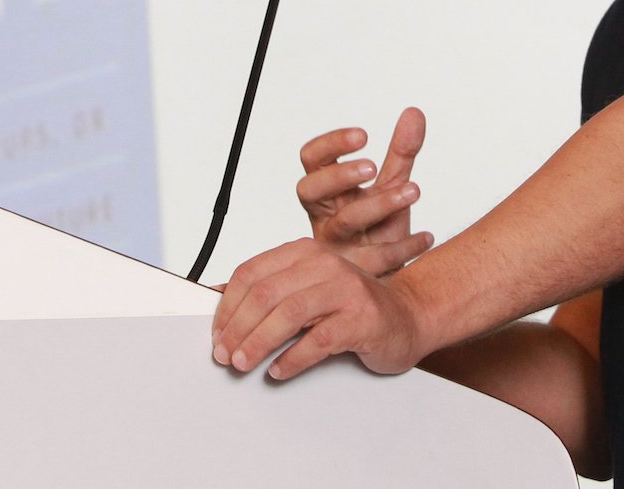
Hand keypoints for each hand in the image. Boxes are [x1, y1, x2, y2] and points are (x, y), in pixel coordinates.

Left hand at [212, 237, 426, 379]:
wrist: (407, 317)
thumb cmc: (352, 307)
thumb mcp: (308, 289)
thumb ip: (271, 291)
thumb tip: (218, 301)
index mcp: (306, 252)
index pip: (252, 273)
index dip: (227, 306)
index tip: (216, 334)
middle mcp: (325, 264)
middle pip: (266, 293)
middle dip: (238, 328)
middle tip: (224, 355)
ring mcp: (346, 289)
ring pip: (289, 313)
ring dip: (258, 343)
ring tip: (244, 364)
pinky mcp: (362, 318)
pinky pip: (318, 340)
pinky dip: (293, 358)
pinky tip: (279, 371)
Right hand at [297, 107, 430, 273]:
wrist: (386, 278)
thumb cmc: (378, 228)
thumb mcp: (390, 185)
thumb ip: (401, 152)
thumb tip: (415, 112)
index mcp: (328, 191)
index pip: (311, 160)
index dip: (331, 145)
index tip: (364, 135)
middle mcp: (323, 217)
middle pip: (310, 189)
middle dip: (339, 175)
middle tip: (373, 166)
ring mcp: (334, 247)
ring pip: (344, 222)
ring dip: (380, 203)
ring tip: (414, 190)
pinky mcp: (351, 274)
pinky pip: (375, 259)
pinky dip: (404, 245)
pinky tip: (427, 236)